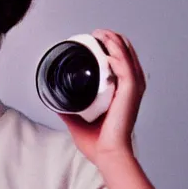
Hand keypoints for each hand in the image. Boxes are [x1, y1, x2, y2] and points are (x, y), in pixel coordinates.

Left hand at [58, 29, 146, 164]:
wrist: (107, 155)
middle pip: (127, 56)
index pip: (122, 64)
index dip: (112, 49)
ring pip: (127, 57)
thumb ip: (69, 112)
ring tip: (101, 33)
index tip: (97, 41)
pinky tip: (109, 48)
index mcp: (122, 94)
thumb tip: (55, 104)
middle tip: (97, 33)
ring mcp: (132, 91)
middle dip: (114, 40)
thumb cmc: (99, 144)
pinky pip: (126, 69)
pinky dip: (119, 55)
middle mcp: (130, 90)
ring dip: (115, 42)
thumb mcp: (78, 122)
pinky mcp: (130, 94)